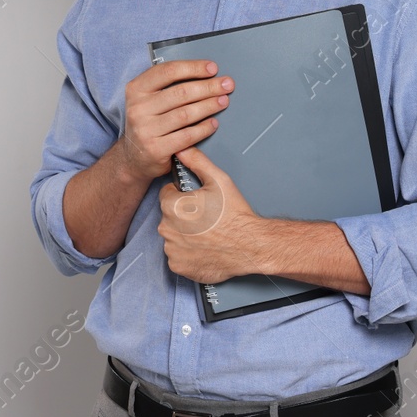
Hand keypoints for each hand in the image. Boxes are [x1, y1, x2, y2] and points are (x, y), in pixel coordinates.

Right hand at [117, 59, 232, 183]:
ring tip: (224, 101)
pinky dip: (203, 128)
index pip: (167, 71)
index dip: (193, 68)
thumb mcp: (148, 100)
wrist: (133, 157)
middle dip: (208, 87)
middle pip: (181, 92)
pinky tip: (214, 123)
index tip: (213, 68)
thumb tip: (204, 75)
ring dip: (209, 106)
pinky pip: (186, 135)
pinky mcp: (156, 148)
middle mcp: (138, 108)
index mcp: (136, 89)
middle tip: (227, 85)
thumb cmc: (148, 123)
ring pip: (185, 114)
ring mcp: (145, 129)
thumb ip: (167, 87)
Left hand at [157, 146, 265, 283]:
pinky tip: (203, 248)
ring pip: (173, 236)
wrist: (250, 246)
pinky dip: (187, 253)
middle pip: (169, 216)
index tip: (198, 202)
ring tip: (206, 234)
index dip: (183, 196)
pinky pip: (177, 256)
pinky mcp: (178, 266)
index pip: (167, 195)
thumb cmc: (235, 215)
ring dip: (184, 235)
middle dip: (183, 216)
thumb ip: (197, 162)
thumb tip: (182, 150)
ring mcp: (171, 249)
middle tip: (205, 218)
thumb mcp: (219, 180)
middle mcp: (166, 228)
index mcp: (172, 206)